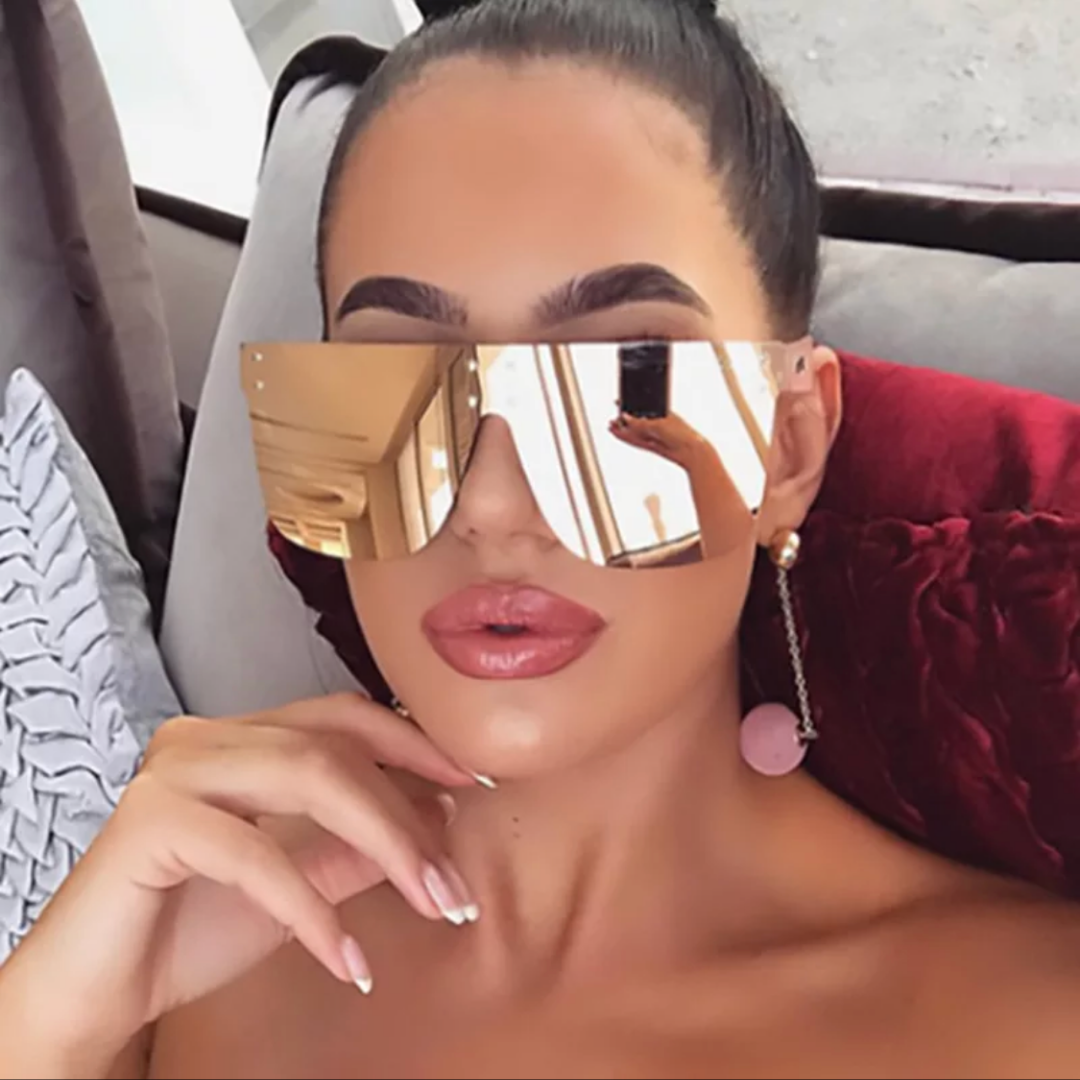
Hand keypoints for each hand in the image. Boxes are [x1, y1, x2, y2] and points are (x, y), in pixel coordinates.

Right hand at [0, 694, 477, 1064]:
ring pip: (307, 776)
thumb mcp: (300, 884)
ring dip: (384, 845)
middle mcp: (207, 737)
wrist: (96, 994)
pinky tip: (350, 960)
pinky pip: (257, 854)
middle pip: (334, 746)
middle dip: (409, 809)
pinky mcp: (150, 821)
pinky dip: (313, 908)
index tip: (474, 784)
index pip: (343, 717)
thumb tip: (436, 818)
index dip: (414, 743)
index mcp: (241, 737)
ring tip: (432, 904)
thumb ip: (357, 846)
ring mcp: (175, 771)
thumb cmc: (191, 930)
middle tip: (457, 877)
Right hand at [608, 412, 708, 468]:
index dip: (630, 405)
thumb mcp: (658, 425)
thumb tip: (626, 417)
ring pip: (634, 432)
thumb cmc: (681, 434)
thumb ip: (640, 423)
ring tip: (611, 426)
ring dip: (622, 429)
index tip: (619, 402)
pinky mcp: (651, 446)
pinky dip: (626, 437)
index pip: (643, 407)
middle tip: (613, 418)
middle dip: (624, 419)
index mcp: (661, 412)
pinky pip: (635, 441)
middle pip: (637, 420)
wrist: (689, 452)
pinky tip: (618, 433)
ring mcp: (654, 435)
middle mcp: (657, 424)